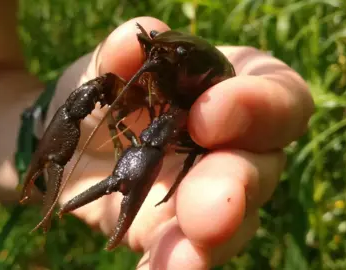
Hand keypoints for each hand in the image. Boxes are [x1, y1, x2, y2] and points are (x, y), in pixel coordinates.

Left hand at [46, 16, 313, 268]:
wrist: (67, 135)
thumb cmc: (104, 88)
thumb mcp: (106, 66)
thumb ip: (120, 53)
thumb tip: (135, 40)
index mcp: (231, 87)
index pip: (278, 94)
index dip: (258, 106)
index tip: (209, 114)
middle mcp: (231, 143)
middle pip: (262, 165)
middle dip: (238, 184)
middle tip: (212, 205)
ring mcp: (204, 190)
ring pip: (234, 218)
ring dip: (215, 239)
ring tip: (187, 259)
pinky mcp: (171, 227)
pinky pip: (185, 249)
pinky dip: (174, 263)